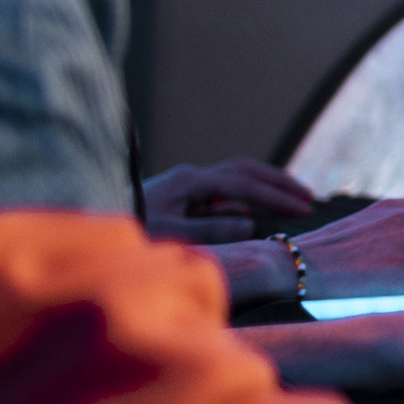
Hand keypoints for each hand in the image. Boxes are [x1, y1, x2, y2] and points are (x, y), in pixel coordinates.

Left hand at [142, 156, 313, 242]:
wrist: (94, 217)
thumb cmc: (127, 231)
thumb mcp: (169, 234)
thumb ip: (211, 229)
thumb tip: (251, 223)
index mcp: (190, 180)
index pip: (244, 184)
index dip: (276, 195)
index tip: (304, 207)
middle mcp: (191, 176)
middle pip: (246, 169)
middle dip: (278, 181)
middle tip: (308, 196)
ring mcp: (186, 184)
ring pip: (236, 177)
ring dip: (264, 187)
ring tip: (291, 201)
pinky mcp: (182, 195)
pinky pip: (222, 193)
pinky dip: (244, 200)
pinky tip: (253, 216)